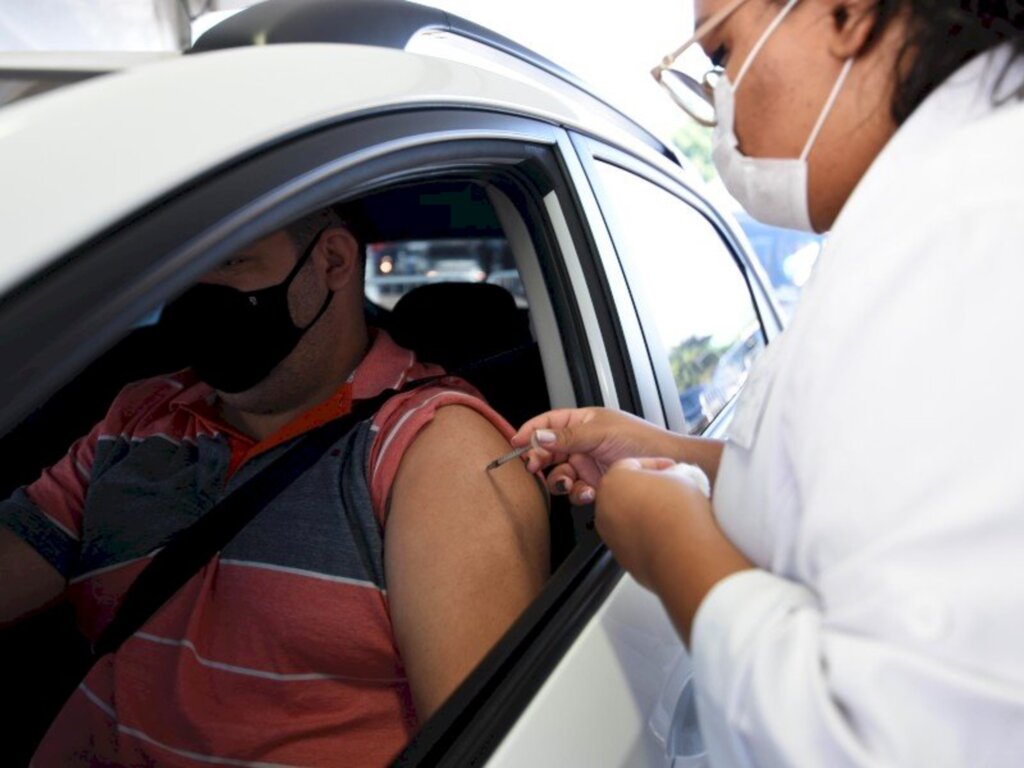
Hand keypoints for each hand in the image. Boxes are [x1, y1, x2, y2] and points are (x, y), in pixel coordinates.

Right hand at [511, 408, 679, 504]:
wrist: (668, 466)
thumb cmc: (644, 441)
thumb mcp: (602, 432)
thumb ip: (568, 436)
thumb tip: (539, 436)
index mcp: (584, 421)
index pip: (550, 422)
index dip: (532, 430)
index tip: (516, 441)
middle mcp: (584, 442)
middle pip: (549, 450)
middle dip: (541, 460)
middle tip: (536, 467)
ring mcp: (589, 464)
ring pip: (559, 474)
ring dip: (560, 480)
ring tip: (569, 481)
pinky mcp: (595, 485)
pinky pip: (575, 491)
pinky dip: (578, 493)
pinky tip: (589, 491)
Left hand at [595, 457, 751, 641]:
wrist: (683, 555)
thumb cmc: (679, 513)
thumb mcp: (679, 476)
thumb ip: (667, 474)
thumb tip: (671, 478)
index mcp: (613, 481)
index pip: (630, 465)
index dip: (655, 465)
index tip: (671, 469)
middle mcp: (605, 508)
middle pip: (624, 491)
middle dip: (646, 488)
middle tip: (670, 489)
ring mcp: (610, 535)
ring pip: (626, 516)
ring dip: (645, 512)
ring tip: (671, 512)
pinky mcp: (621, 556)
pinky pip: (632, 538)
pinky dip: (646, 534)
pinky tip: (667, 532)